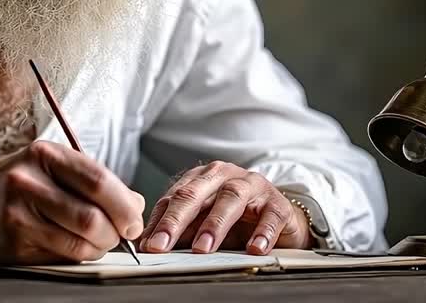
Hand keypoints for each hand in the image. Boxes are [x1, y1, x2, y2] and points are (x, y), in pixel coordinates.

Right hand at [0, 141, 144, 263]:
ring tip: (99, 241)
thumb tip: (134, 202)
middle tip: (121, 234)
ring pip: (81, 242)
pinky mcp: (15, 243)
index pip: (98, 180)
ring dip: (100, 247)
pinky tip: (77, 247)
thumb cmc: (11, 183)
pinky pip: (62, 256)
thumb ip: (90, 179)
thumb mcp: (47, 166)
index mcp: (44, 154)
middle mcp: (29, 182)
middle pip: (92, 217)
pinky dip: (79, 256)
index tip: (133, 217)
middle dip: (117, 232)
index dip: (124, 204)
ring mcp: (19, 215)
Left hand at [138, 161, 311, 254]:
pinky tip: (254, 249)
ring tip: (201, 249)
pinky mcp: (277, 202)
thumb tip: (149, 246)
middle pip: (195, 193)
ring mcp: (252, 186)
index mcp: (201, 178)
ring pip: (231, 198)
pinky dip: (262, 232)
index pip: (174, 198)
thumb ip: (180, 231)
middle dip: (176, 220)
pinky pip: (270, 215)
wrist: (278, 219)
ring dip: (214, 224)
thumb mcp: (203, 223)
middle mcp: (224, 176)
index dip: (159, 222)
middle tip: (162, 245)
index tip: (147, 246)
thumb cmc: (236, 219)